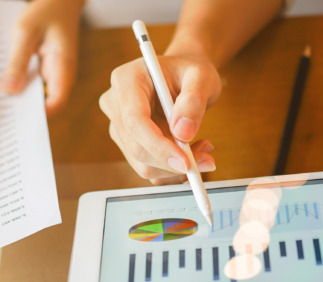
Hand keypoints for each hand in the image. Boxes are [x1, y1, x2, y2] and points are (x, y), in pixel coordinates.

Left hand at [0, 0, 81, 115]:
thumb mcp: (25, 32)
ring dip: (20, 97)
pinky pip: (34, 83)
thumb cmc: (45, 11)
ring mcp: (55, 72)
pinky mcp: (47, 68)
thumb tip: (9, 91)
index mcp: (63, 67)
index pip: (55, 103)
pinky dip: (20, 84)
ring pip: (38, 95)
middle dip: (23, 110)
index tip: (13, 120)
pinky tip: (3, 83)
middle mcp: (62, 75)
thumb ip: (17, 62)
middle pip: (45, 103)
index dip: (37, 116)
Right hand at [100, 53, 220, 184]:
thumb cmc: (190, 71)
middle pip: (136, 147)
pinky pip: (148, 167)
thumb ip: (193, 101)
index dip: (158, 146)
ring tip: (203, 150)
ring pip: (142, 163)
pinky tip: (191, 153)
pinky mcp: (128, 143)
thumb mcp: (201, 77)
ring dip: (175, 167)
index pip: (134, 120)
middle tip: (207, 160)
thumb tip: (183, 133)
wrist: (184, 77)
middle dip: (172, 162)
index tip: (185, 162)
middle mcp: (115, 103)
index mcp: (126, 79)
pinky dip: (172, 169)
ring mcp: (119, 125)